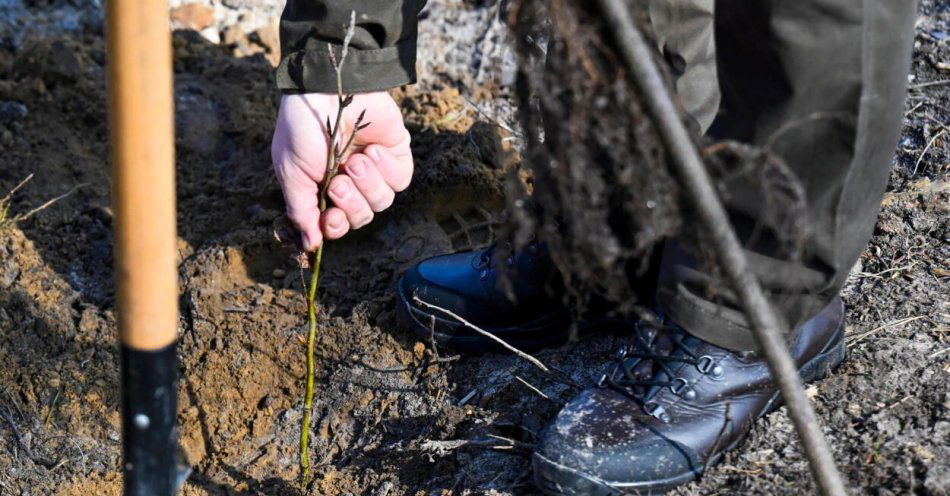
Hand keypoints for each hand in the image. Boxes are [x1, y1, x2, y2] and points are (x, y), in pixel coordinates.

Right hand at [271, 92, 412, 250]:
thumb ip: (301, 212)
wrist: (327, 88)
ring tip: (355, 160)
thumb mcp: (291, 173)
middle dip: (351, 203)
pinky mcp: (395, 155)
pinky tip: (372, 150)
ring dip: (367, 184)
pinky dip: (386, 168)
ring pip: (381, 202)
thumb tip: (310, 247)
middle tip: (338, 180)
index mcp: (322, 189)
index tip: (330, 218)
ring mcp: (374, 170)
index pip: (336, 225)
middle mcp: (349, 183)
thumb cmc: (303, 129)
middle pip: (361, 217)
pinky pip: (400, 180)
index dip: (336, 227)